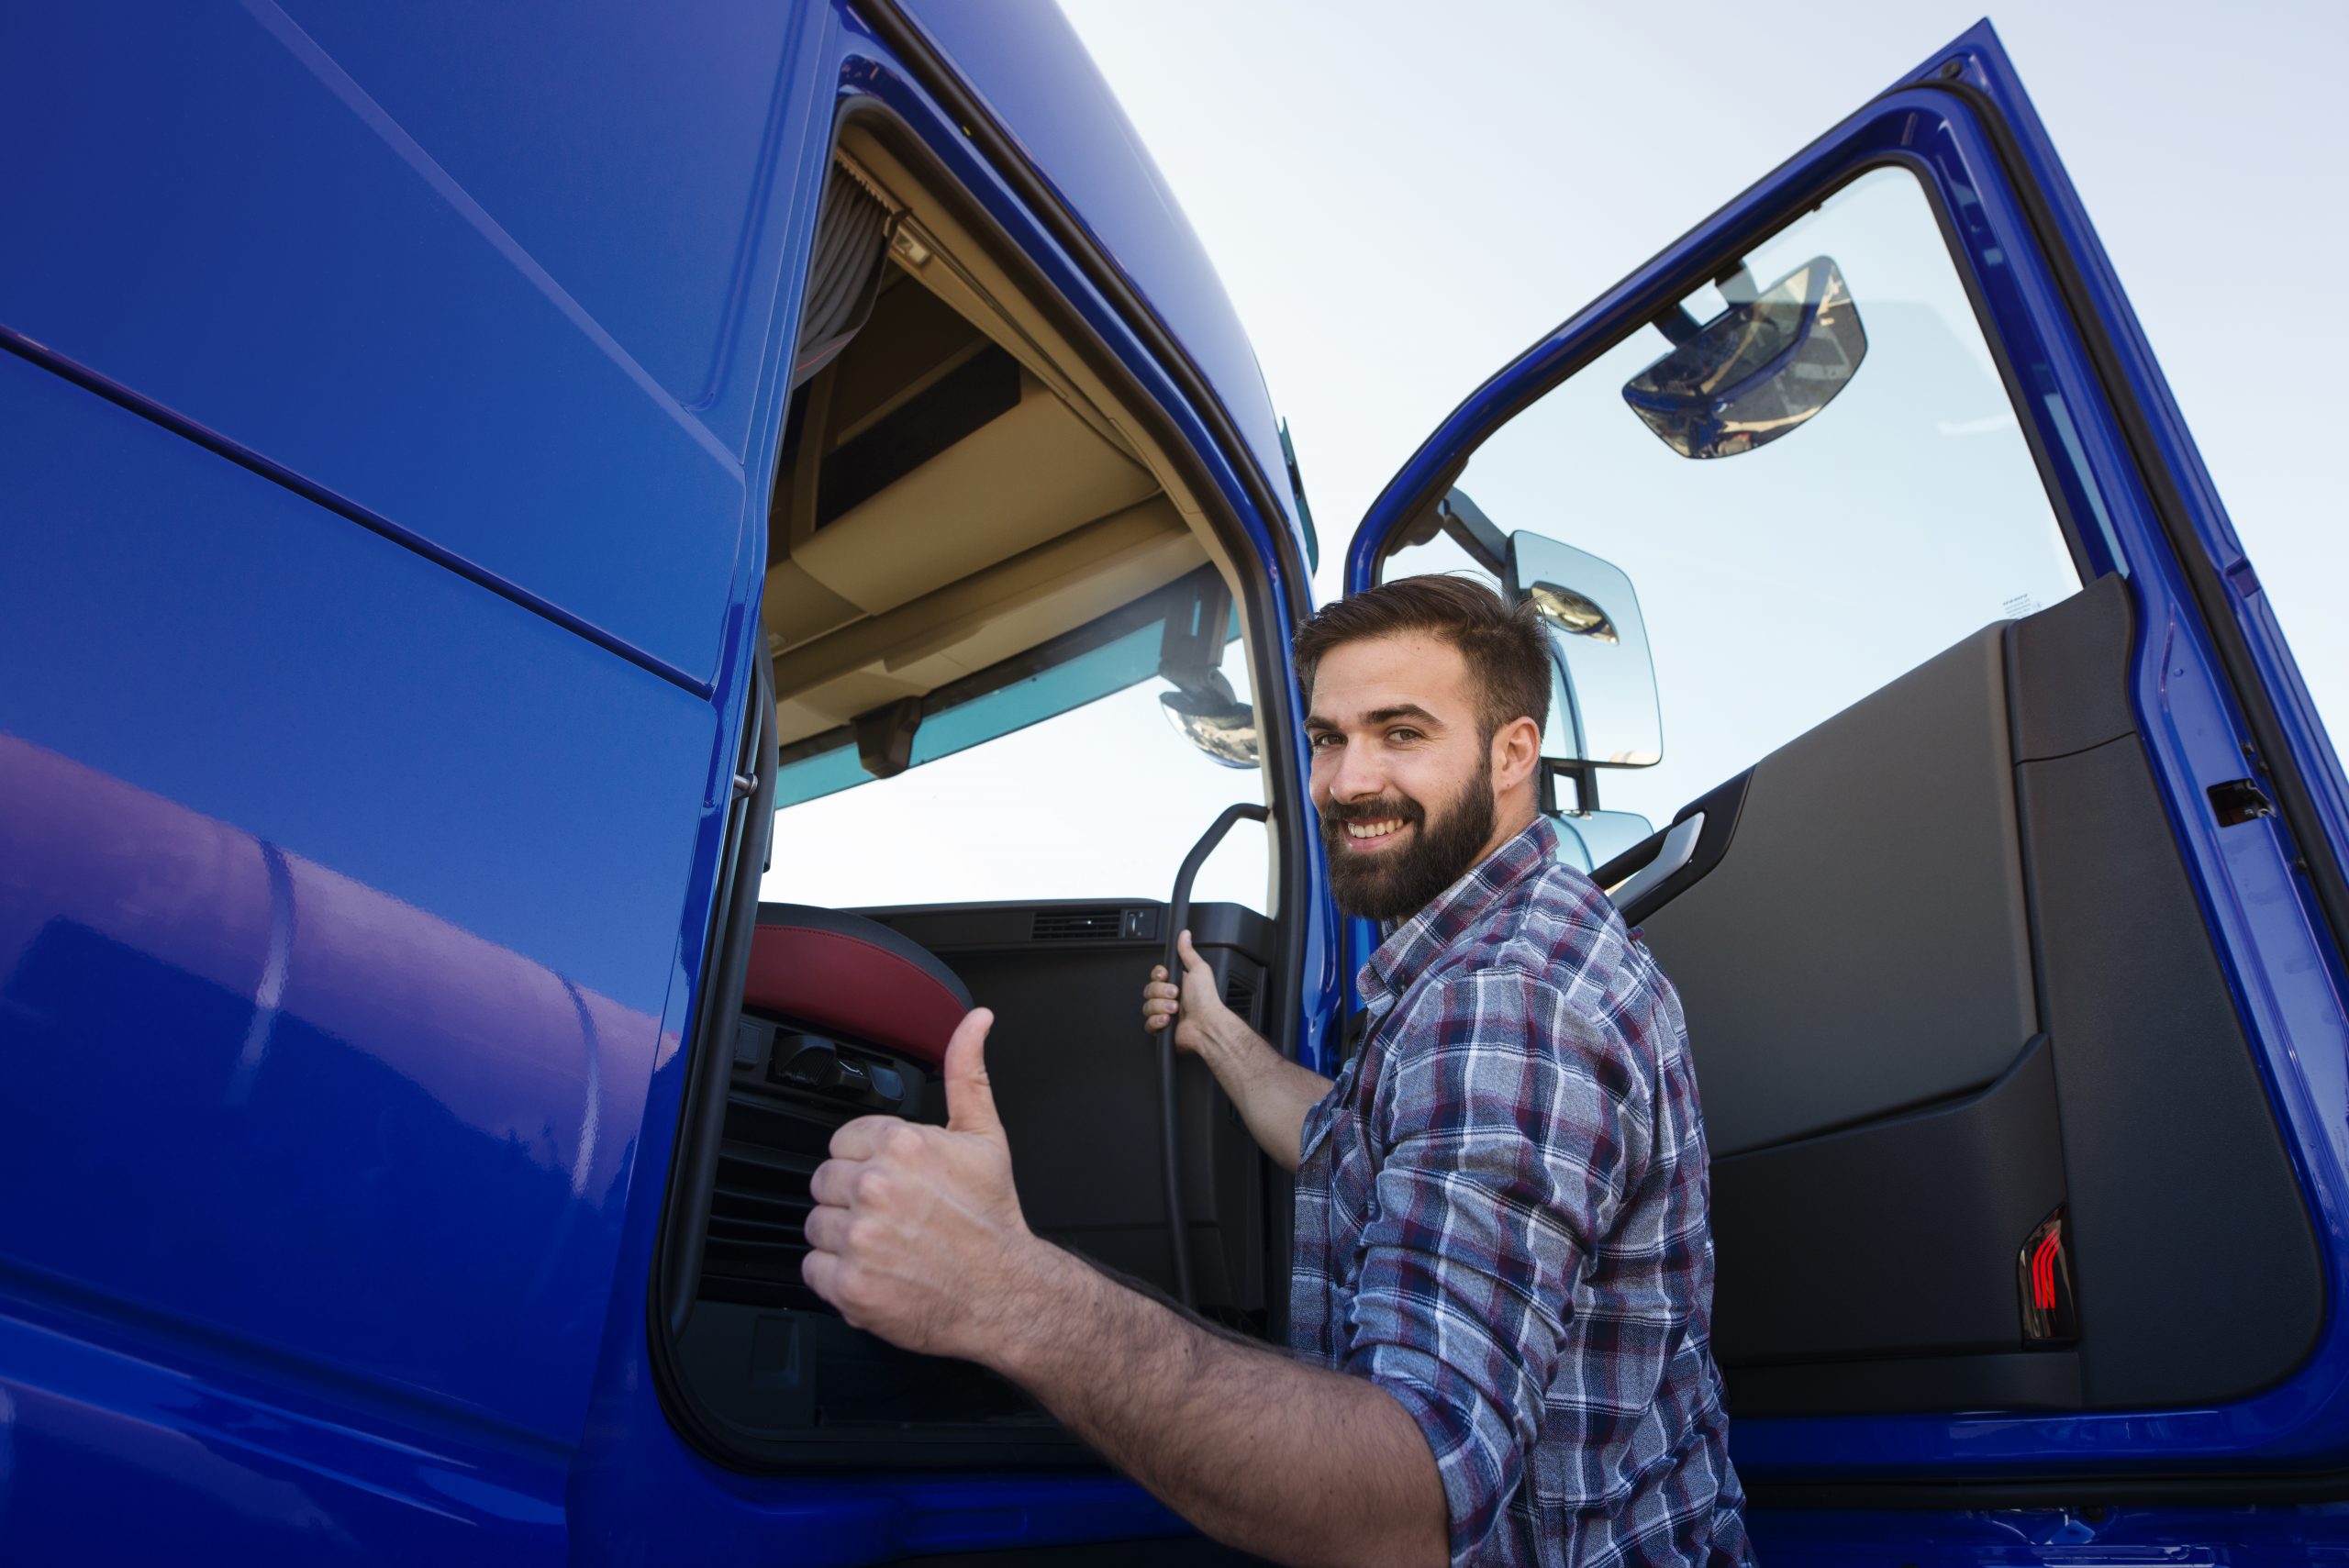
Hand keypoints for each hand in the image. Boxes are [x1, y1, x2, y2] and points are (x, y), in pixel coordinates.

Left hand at [800, 1008, 1044, 1361]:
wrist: (1006, 1292)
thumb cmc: (992, 1218)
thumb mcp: (984, 1134)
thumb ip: (966, 1072)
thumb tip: (975, 1020)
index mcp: (901, 1145)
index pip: (842, 1143)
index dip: (868, 1163)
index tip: (896, 1183)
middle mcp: (876, 1187)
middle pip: (825, 1183)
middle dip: (854, 1198)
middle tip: (895, 1216)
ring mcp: (860, 1238)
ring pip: (816, 1225)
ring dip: (843, 1238)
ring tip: (888, 1245)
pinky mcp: (850, 1285)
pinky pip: (813, 1270)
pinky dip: (838, 1276)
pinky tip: (876, 1271)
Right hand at [1141, 930, 1235, 1058]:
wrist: (1207, 1024)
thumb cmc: (1206, 1000)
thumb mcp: (1198, 969)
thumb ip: (1188, 952)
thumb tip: (1185, 935)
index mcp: (1177, 983)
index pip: (1155, 976)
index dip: (1158, 976)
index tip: (1165, 976)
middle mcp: (1169, 998)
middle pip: (1149, 990)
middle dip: (1161, 992)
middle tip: (1175, 994)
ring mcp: (1165, 1014)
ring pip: (1147, 1007)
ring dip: (1161, 1007)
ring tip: (1175, 1009)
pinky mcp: (1161, 1029)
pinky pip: (1148, 1024)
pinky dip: (1157, 1021)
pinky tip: (1168, 1020)